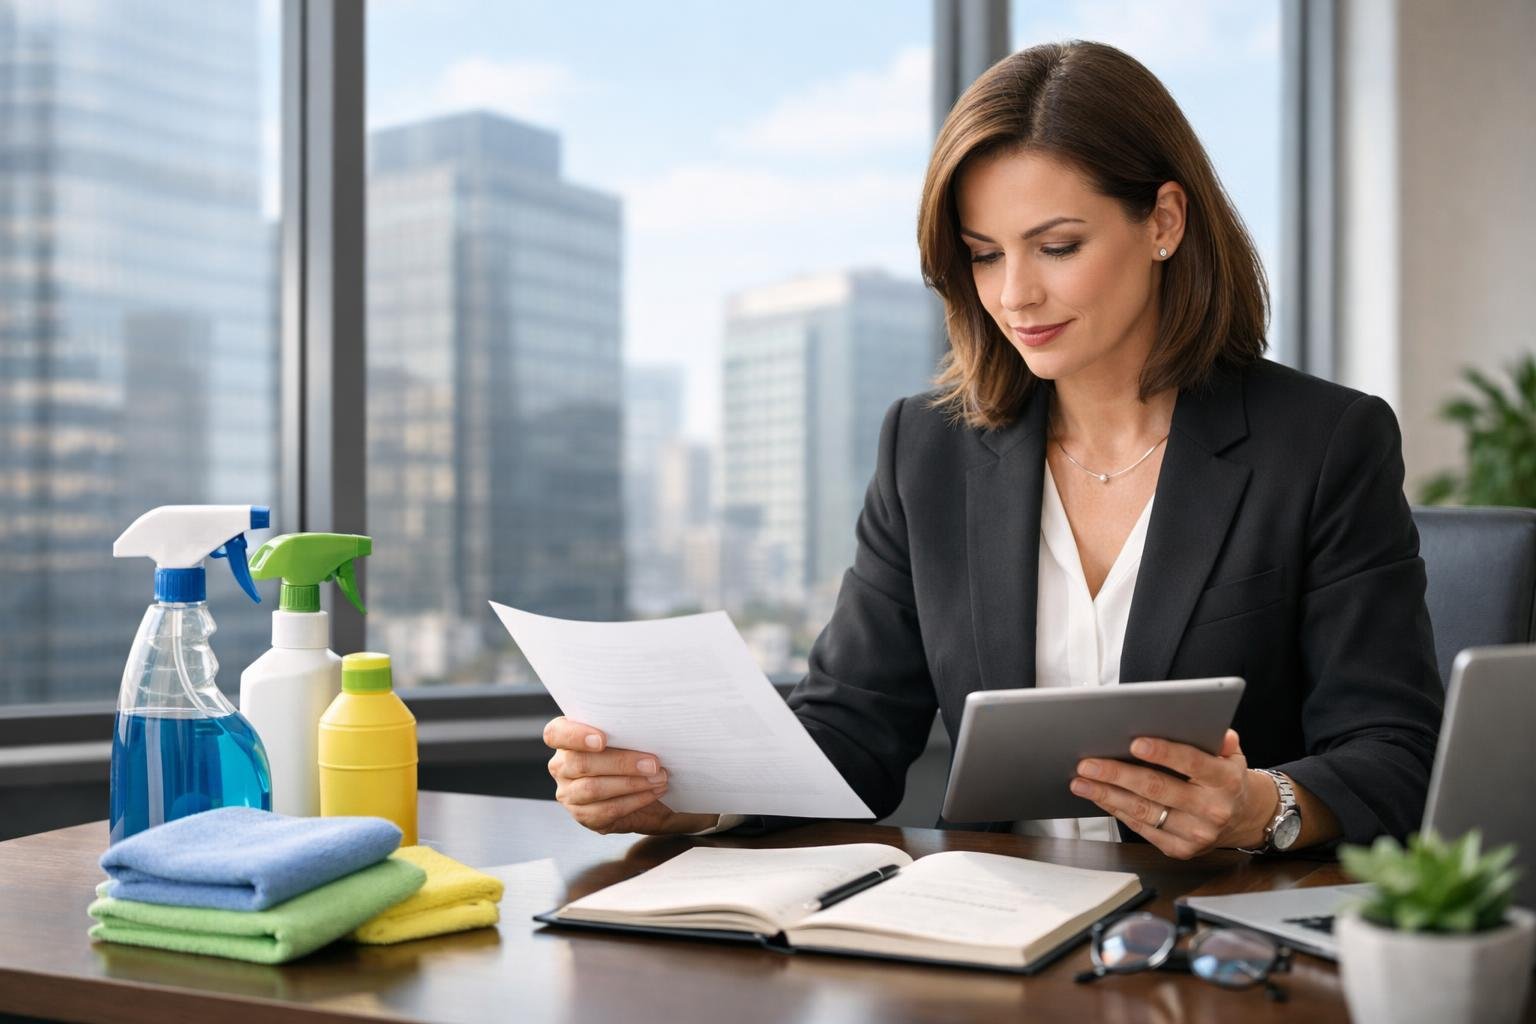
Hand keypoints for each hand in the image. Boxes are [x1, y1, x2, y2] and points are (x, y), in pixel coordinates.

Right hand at [543, 716, 717, 834]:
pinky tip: (653, 792)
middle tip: (652, 763)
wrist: (642, 794)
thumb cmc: (631, 755)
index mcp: (565, 739)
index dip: (575, 736)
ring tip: (658, 778)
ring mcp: (569, 793)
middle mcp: (561, 766)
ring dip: (631, 783)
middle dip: (621, 763)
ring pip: (593, 789)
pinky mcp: (584, 815)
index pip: (556, 734)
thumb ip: (628, 729)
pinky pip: (606, 810)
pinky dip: (634, 801)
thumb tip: (654, 721)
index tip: (602, 739)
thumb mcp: (627, 738)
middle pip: (581, 764)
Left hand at [1068, 729, 1276, 858]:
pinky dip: (1117, 811)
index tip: (1134, 743)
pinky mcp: (1180, 849)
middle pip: (1158, 789)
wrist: (1245, 819)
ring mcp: (1196, 833)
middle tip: (1087, 763)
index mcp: (1225, 780)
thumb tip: (1207, 726)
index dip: (1163, 753)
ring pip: (1144, 811)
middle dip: (1118, 774)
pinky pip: (1142, 828)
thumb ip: (1220, 739)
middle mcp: (1212, 810)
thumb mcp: (1231, 755)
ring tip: (1081, 782)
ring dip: (1107, 795)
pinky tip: (1099, 797)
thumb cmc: (1226, 778)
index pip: (1192, 763)